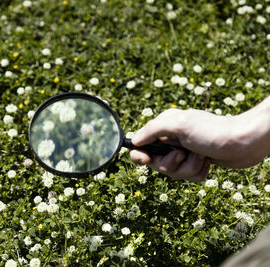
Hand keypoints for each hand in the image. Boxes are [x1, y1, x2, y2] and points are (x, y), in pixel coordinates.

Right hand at [129, 106, 269, 181]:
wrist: (245, 142)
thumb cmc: (212, 131)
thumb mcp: (179, 124)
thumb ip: (153, 130)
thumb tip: (134, 141)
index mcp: (165, 127)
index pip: (141, 144)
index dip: (139, 155)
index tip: (145, 160)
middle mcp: (173, 140)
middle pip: (157, 163)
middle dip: (170, 164)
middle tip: (182, 154)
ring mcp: (185, 152)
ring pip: (173, 172)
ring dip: (188, 168)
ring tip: (201, 157)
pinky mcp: (197, 163)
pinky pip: (188, 176)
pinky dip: (198, 172)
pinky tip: (208, 162)